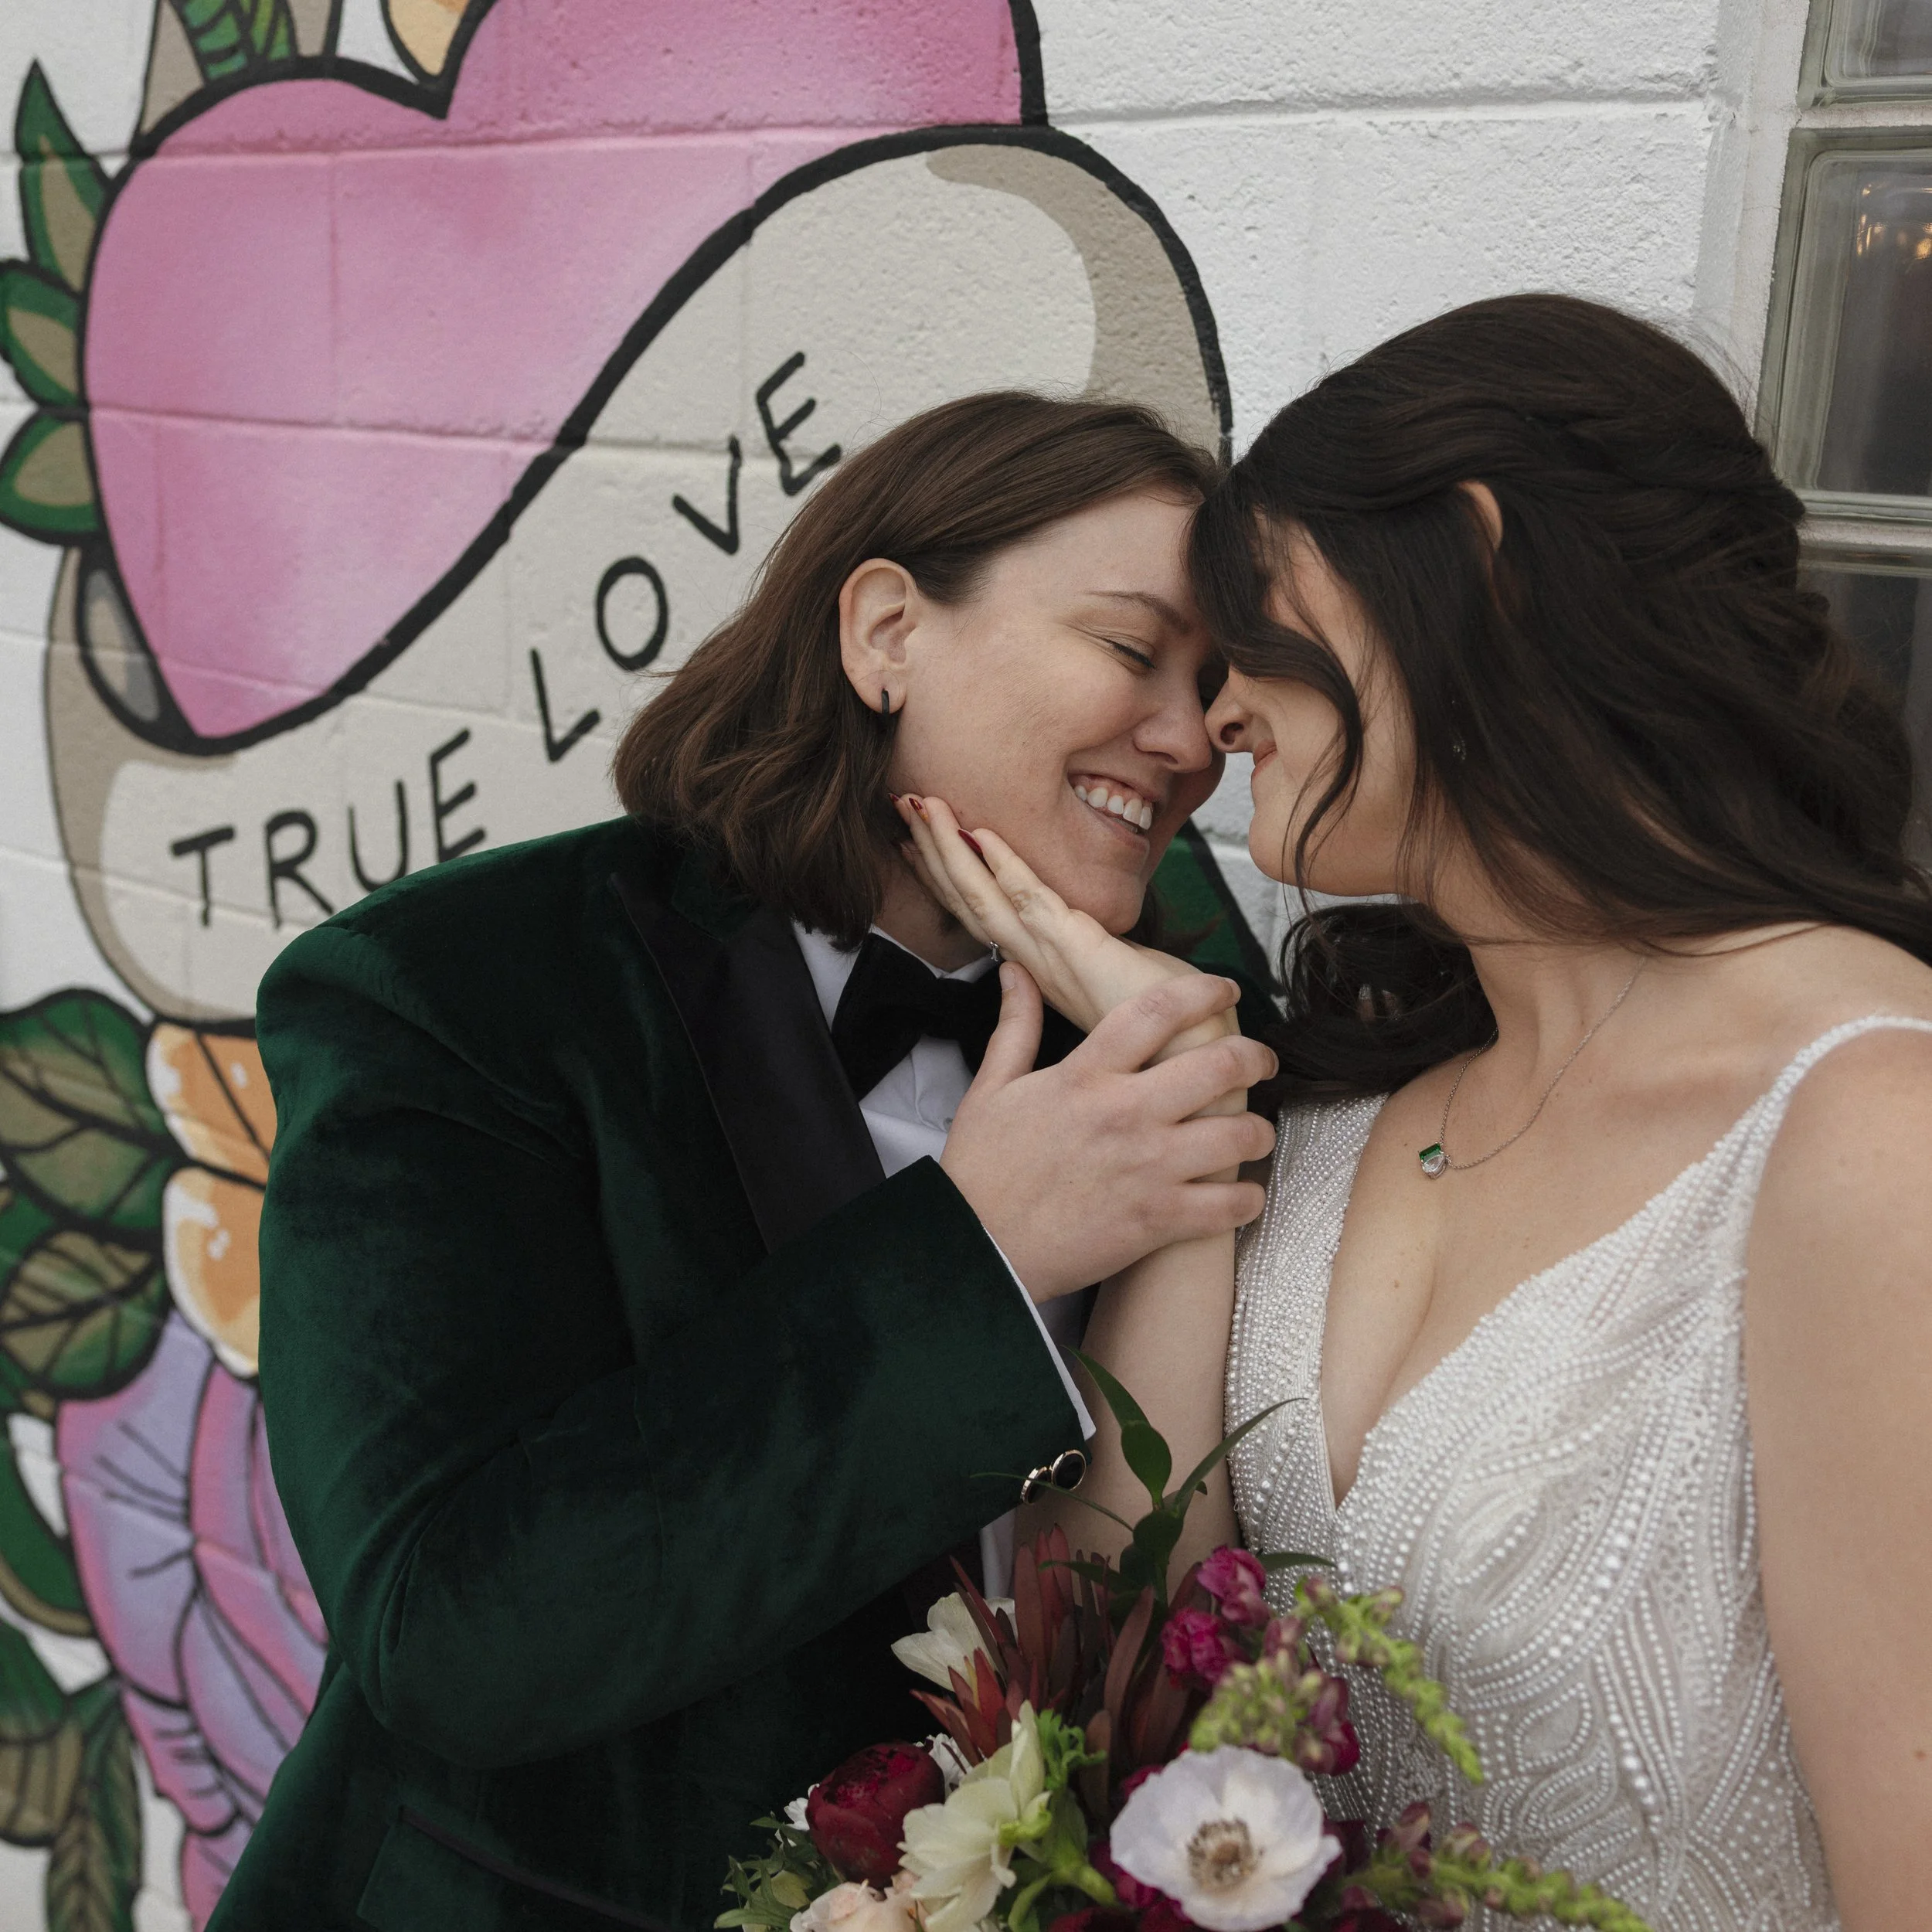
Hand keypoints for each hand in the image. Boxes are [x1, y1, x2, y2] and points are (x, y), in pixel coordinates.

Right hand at [894, 793, 1218, 1053]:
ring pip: (984, 898)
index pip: (980, 914)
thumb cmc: (1171, 1024)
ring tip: (923, 807)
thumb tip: (1095, 934)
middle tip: (903, 806)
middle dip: (932, 852)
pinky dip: (1005, 865)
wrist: (1199, 1059)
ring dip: (951, 850)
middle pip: (968, 900)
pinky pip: (1031, 901)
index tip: (918, 841)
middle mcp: (1036, 966)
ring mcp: (1052, 960)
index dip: (945, 877)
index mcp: (1042, 971)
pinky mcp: (1078, 952)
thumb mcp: (1125, 975)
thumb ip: (1099, 952)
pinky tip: (983, 832)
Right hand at [939, 964, 1277, 1300]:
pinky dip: (1246, 1199)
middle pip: (1219, 1066)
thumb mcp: (990, 1088)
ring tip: (1252, 1133)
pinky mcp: (1158, 1220)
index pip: (1157, 1011)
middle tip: (1261, 1062)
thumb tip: (1016, 973)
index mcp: (1086, 1075)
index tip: (1226, 990)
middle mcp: (1126, 1113)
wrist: (976, 1248)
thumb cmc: (981, 1169)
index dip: (1203, 991)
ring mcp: (1148, 1168)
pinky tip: (1239, 1195)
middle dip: (1255, 1058)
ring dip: (1257, 1131)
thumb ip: (1014, 1026)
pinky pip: (1230, 1205)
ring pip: (1239, 1135)